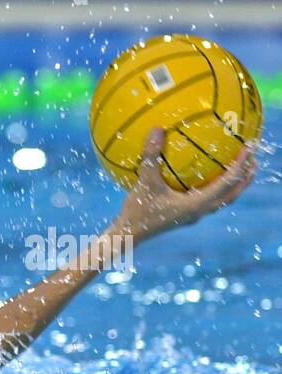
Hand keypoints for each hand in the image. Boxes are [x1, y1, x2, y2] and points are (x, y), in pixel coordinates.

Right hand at [111, 127, 256, 242]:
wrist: (127, 235)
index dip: (240, 164)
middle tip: (254, 159)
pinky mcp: (186, 216)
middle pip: (233, 194)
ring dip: (235, 185)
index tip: (249, 147)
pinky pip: (210, 200)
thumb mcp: (144, 181)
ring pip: (224, 200)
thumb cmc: (136, 211)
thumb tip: (157, 129)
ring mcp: (194, 215)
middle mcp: (200, 211)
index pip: (227, 182)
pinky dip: (218, 189)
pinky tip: (209, 178)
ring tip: (240, 170)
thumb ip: (151, 156)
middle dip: (245, 177)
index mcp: (196, 204)